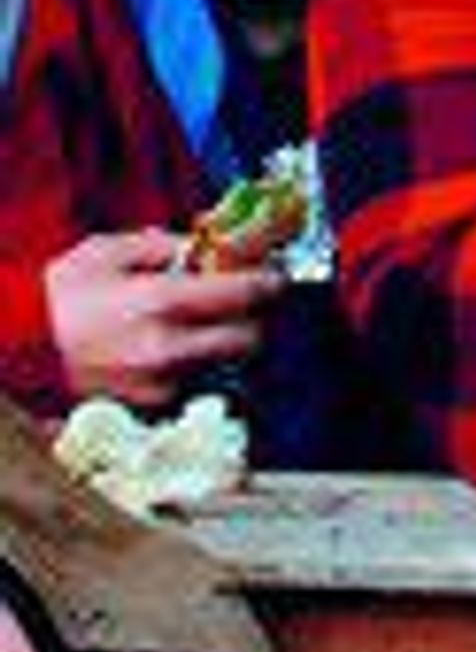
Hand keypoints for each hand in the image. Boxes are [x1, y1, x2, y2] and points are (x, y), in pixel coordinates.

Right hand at [44, 231, 276, 406]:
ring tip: (202, 325)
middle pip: (251, 339)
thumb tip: (208, 245)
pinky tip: (173, 349)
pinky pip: (194, 383)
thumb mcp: (107, 251)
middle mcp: (168, 348)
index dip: (271, 281)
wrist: (14, 351)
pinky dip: (195, 366)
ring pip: (225, 364)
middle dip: (257, 319)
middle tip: (245, 304)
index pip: (248, 293)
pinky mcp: (150, 406)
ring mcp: (160, 383)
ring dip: (226, 345)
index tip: (274, 274)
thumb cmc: (58, 297)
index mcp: (161, 302)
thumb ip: (165, 245)